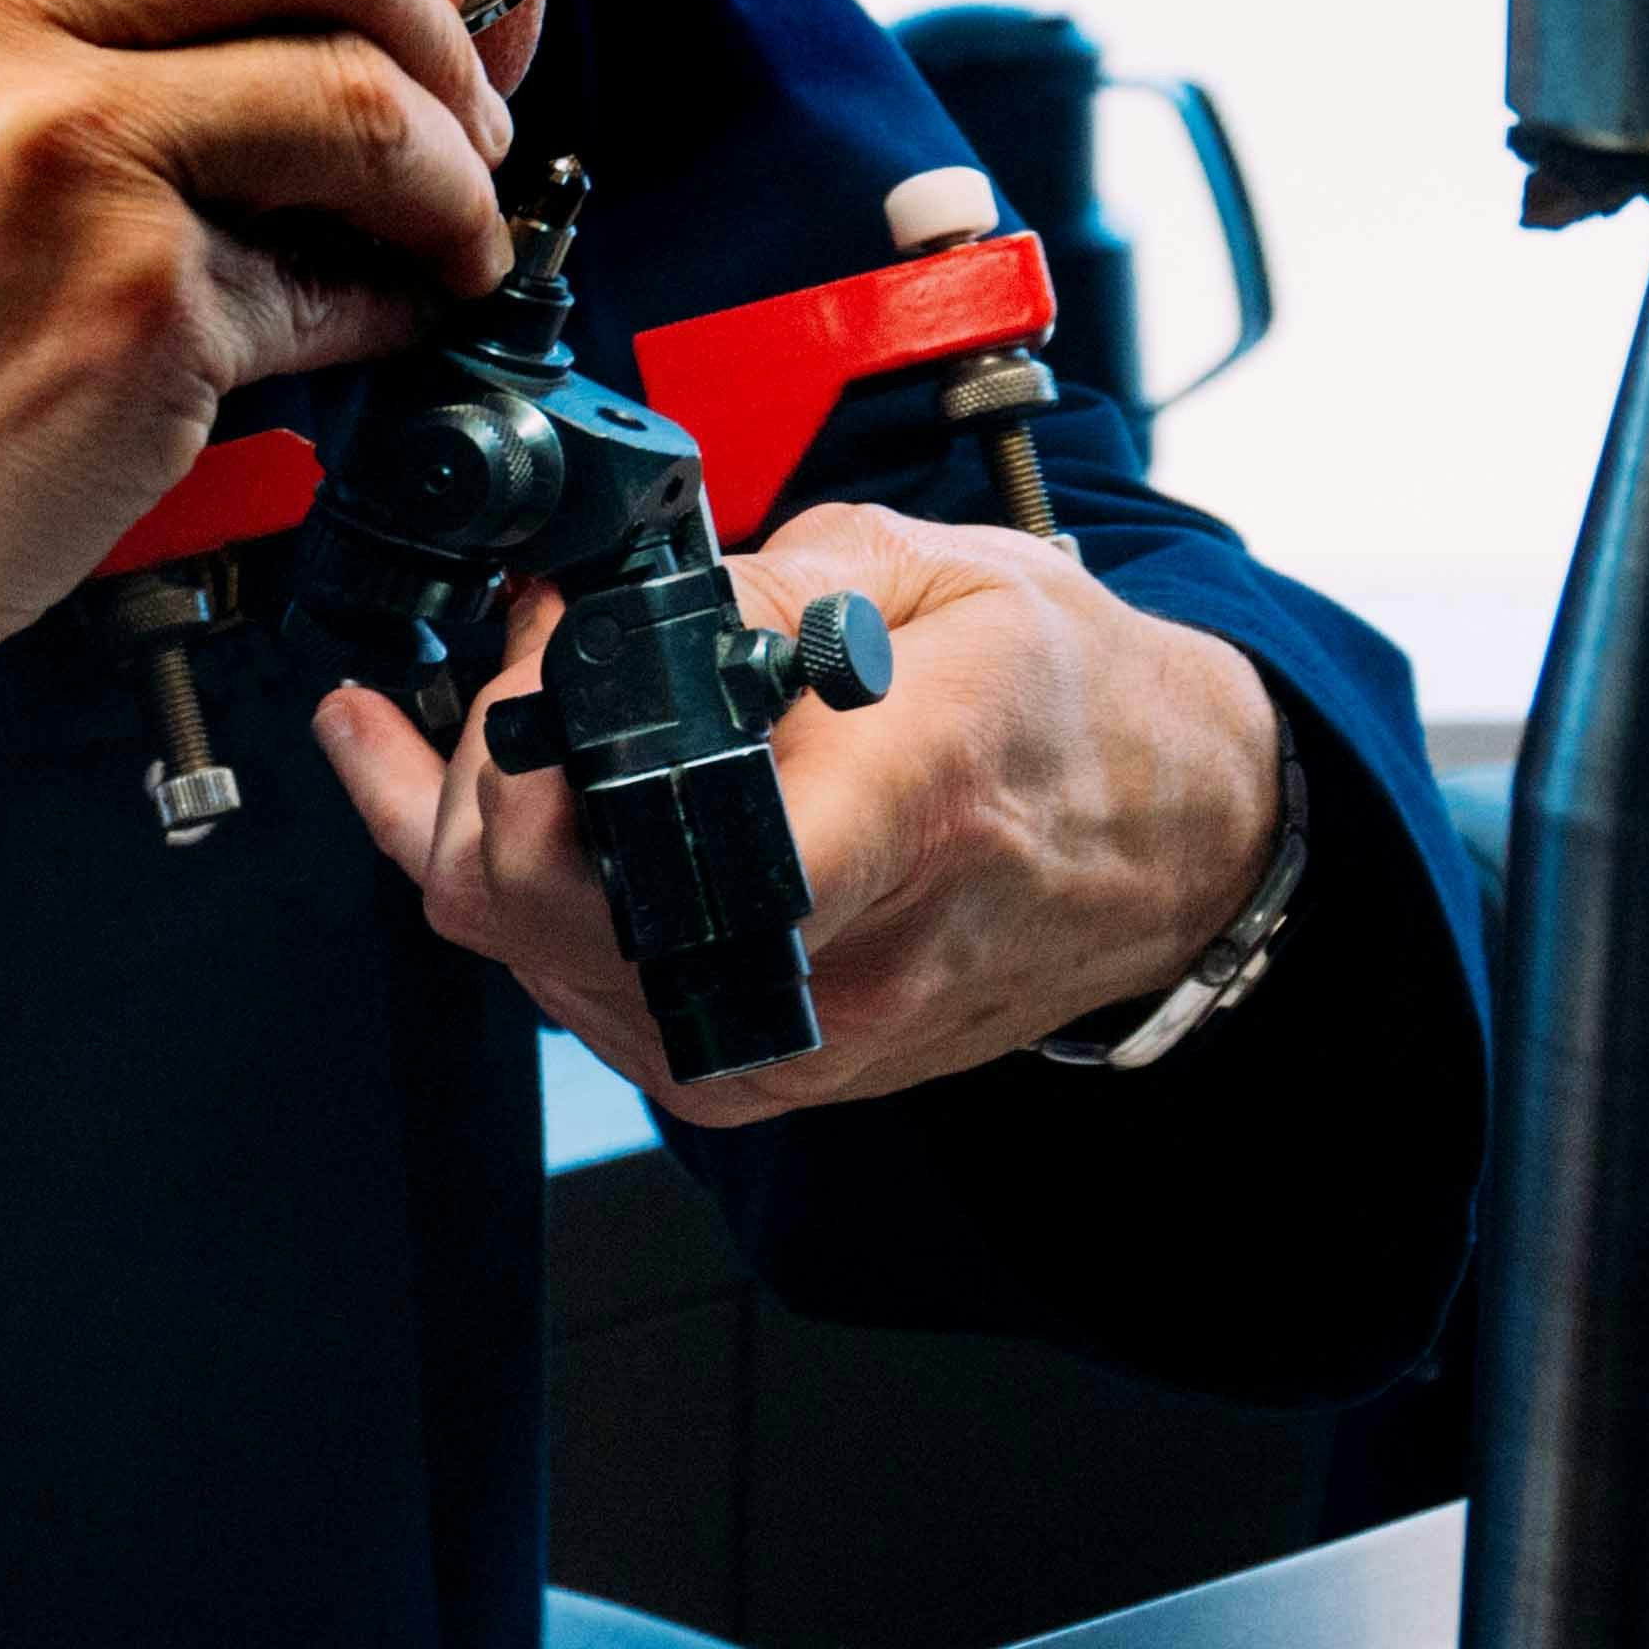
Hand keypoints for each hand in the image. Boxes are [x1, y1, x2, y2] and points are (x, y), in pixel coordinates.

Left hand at [313, 503, 1287, 1120]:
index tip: (549, 646)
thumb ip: (766, 588)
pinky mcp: (751, 1071)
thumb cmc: (1074, 710)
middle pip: (533, 910)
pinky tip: (477, 796)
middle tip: (526, 651)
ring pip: (519, 954)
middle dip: (477, 759)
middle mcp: (827, 968)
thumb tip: (615, 621)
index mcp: (895, 820)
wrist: (1172, 842)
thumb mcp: (943, 577)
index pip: (667, 857)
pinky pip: (564, 991)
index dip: (546, 752)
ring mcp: (781, 1044)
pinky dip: (506, 888)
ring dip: (477, 817)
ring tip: (520, 701)